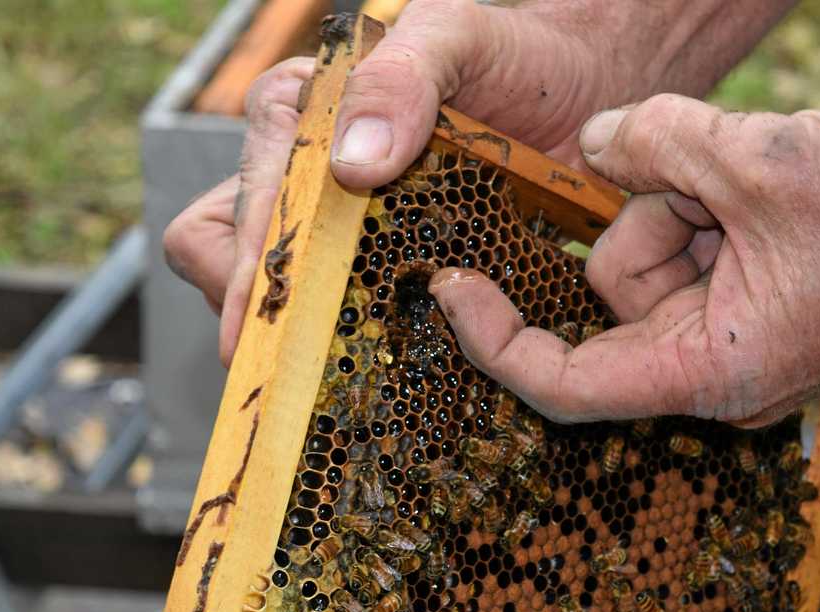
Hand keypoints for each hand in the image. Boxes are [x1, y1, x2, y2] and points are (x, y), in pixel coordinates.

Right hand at [166, 0, 658, 364]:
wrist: (590, 94)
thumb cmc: (519, 56)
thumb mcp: (456, 36)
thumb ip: (399, 78)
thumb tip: (349, 168)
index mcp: (301, 117)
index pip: (238, 203)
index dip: (247, 264)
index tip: (271, 318)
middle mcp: (310, 176)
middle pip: (229, 260)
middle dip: (256, 309)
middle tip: (298, 355)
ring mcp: (349, 229)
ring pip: (284, 298)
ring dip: (304, 332)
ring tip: (336, 366)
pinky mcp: (396, 268)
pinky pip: (355, 317)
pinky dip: (360, 341)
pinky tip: (388, 363)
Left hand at [429, 96, 819, 425]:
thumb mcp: (764, 159)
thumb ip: (655, 141)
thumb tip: (590, 138)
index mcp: (715, 369)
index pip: (567, 382)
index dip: (496, 341)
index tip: (449, 290)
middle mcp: (719, 365)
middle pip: (612, 295)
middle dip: (644, 216)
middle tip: (712, 172)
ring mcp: (740, 330)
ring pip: (647, 258)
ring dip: (682, 196)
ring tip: (754, 172)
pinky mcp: (758, 293)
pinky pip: (691, 243)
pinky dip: (706, 199)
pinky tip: (760, 176)